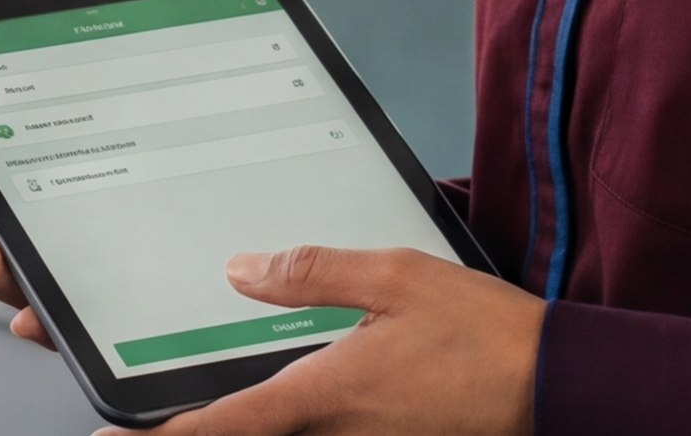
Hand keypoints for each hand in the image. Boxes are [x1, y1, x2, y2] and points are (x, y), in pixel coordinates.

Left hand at [141, 246, 540, 435]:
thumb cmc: (485, 335)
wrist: (555, 385)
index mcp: (321, 395)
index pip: (216, 428)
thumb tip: (242, 270)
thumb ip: (313, 273)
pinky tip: (278, 390)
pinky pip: (317, 434)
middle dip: (189, 426)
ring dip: (237, 419)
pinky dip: (285, 416)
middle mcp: (332, 434)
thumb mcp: (396, 277)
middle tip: (135, 417)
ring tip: (193, 396)